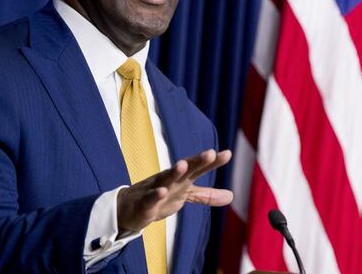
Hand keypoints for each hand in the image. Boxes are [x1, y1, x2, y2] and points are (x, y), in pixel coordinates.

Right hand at [116, 149, 232, 232]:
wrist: (129, 209)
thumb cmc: (160, 198)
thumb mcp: (185, 196)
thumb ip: (206, 195)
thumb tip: (231, 196)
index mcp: (182, 179)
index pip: (199, 168)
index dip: (212, 162)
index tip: (227, 154)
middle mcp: (170, 180)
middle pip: (185, 169)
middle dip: (197, 161)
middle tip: (210, 152)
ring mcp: (156, 189)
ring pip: (166, 179)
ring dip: (174, 172)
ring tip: (183, 164)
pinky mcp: (145, 203)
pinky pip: (150, 198)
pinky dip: (156, 195)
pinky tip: (162, 191)